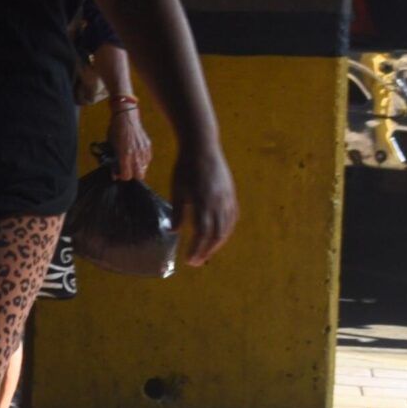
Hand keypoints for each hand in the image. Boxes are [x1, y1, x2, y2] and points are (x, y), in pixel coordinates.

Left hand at [108, 106, 152, 182]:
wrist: (126, 117)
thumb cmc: (115, 130)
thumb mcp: (111, 146)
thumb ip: (113, 161)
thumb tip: (114, 174)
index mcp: (125, 155)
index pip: (127, 175)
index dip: (123, 176)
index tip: (120, 173)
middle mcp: (136, 154)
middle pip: (140, 175)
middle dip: (133, 175)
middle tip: (127, 169)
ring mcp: (144, 150)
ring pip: (145, 168)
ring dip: (138, 167)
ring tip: (132, 162)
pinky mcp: (148, 146)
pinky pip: (148, 159)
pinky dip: (143, 160)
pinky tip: (137, 155)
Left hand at [170, 143, 238, 266]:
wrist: (202, 146)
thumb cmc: (185, 166)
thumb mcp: (177, 189)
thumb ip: (177, 212)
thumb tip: (174, 231)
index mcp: (203, 202)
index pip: (202, 234)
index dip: (197, 249)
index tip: (189, 260)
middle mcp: (218, 203)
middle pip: (216, 235)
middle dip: (207, 251)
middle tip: (196, 261)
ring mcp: (227, 199)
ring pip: (226, 228)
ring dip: (217, 243)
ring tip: (206, 252)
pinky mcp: (231, 194)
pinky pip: (232, 217)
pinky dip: (226, 230)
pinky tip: (219, 235)